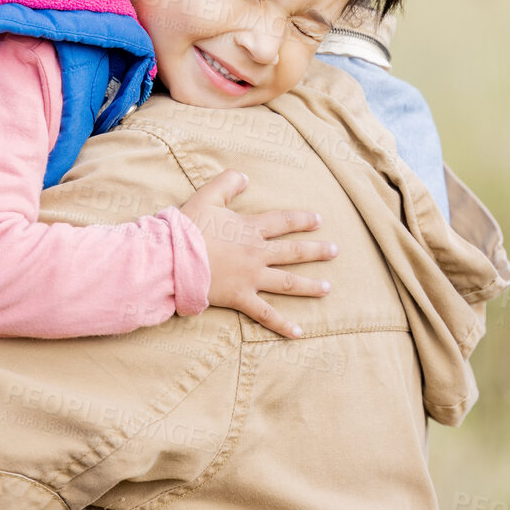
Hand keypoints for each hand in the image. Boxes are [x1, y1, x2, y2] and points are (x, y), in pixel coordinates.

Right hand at [178, 169, 337, 337]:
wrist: (174, 259)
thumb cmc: (189, 228)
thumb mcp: (207, 196)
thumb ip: (227, 182)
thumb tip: (245, 177)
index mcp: (250, 228)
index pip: (283, 222)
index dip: (302, 220)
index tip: (318, 221)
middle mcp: (257, 253)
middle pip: (293, 252)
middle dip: (316, 251)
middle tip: (335, 251)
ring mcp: (252, 277)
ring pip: (288, 282)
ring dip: (310, 286)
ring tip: (327, 288)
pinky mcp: (241, 298)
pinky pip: (266, 314)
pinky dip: (282, 324)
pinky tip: (299, 333)